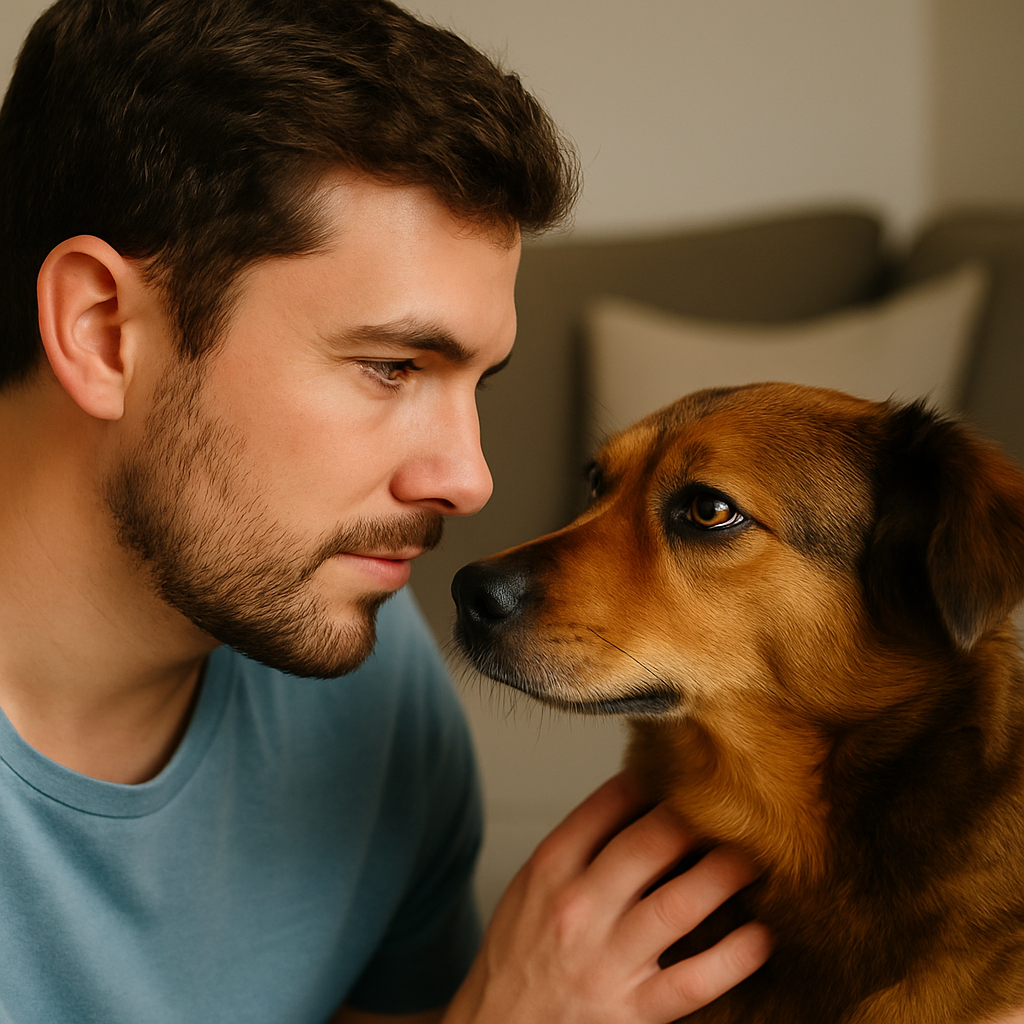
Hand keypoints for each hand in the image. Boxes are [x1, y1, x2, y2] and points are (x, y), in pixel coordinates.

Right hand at [445, 772, 770, 1023]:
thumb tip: (639, 801)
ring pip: (679, 904)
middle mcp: (578, 907)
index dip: (657, 781)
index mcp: (551, 867)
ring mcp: (607, 960)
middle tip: (736, 807)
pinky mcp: (633, 1010)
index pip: (609, 803)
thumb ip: (579, 846)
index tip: (686, 773)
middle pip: (650, 843)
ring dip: (725, 875)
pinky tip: (761, 936)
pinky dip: (735, 957)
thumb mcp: (530, 886)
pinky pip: (694, 980)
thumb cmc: (519, 955)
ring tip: (756, 858)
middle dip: (699, 820)